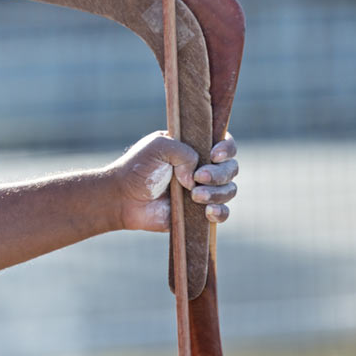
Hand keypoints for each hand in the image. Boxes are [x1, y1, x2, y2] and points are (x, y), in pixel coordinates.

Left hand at [107, 131, 238, 232]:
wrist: (124, 198)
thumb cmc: (138, 168)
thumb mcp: (159, 146)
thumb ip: (183, 152)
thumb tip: (197, 176)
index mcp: (194, 146)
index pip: (224, 142)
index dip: (226, 148)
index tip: (213, 155)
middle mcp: (203, 166)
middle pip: (231, 168)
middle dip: (219, 173)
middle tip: (198, 177)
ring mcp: (203, 189)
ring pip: (229, 190)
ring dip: (217, 193)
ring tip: (194, 195)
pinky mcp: (200, 212)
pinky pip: (223, 213)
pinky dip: (221, 212)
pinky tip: (208, 212)